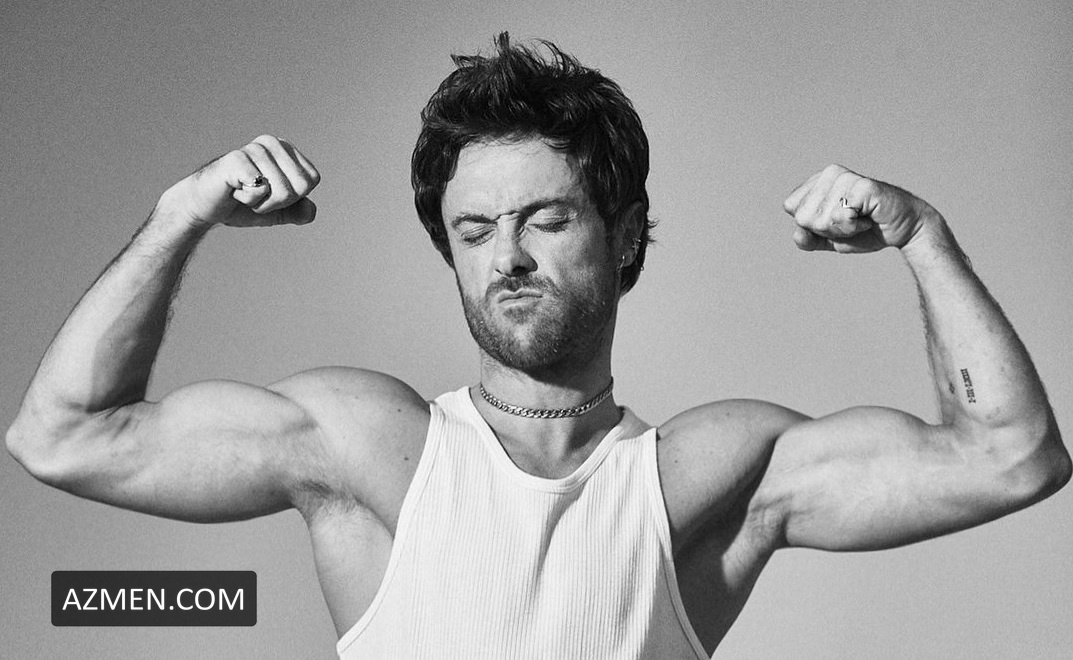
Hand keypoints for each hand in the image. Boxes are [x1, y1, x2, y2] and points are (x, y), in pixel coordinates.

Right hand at [159, 135, 320, 228]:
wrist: (204, 207)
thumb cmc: (241, 205)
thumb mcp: (277, 212)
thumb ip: (299, 212)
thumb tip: (310, 210)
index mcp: (286, 150)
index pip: (311, 181)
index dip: (292, 198)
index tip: (269, 194)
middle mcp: (272, 143)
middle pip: (300, 188)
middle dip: (278, 203)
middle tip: (255, 195)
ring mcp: (254, 149)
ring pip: (282, 192)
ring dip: (260, 203)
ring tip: (242, 192)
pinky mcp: (237, 159)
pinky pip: (261, 190)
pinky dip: (248, 200)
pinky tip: (233, 190)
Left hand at [782, 164, 935, 252]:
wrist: (903, 229)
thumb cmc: (866, 230)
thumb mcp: (829, 239)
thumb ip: (808, 239)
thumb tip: (797, 234)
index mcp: (818, 181)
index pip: (792, 207)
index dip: (812, 224)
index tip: (836, 221)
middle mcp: (829, 173)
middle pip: (803, 217)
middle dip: (827, 229)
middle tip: (852, 221)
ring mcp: (845, 177)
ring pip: (820, 220)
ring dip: (843, 229)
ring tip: (862, 218)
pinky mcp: (862, 186)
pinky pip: (840, 218)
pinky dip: (854, 227)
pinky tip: (869, 218)